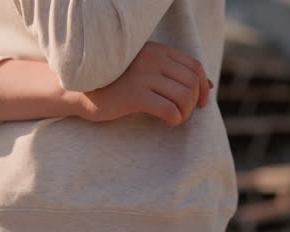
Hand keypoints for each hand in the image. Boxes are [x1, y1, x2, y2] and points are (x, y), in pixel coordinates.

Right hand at [77, 41, 212, 126]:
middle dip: (194, 102)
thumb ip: (174, 74)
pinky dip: (175, 119)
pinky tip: (168, 122)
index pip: (194, 66)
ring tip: (176, 118)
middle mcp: (152, 59)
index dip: (203, 86)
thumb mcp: (146, 71)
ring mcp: (143, 76)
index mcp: (156, 51)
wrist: (80, 92)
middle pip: (191, 82)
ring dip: (185, 112)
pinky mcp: (134, 95)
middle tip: (186, 113)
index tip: (201, 101)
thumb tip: (209, 86)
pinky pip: (169, 109)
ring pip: (183, 96)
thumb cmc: (115, 84)